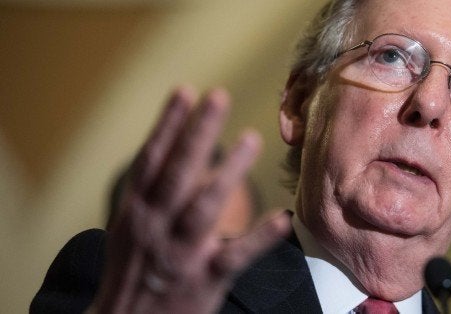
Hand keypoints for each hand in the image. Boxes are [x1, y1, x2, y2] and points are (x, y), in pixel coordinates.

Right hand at [92, 87, 291, 312]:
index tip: (185, 91)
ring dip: (227, 172)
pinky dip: (258, 237)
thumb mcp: (130, 227)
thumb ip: (150, 190)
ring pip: (204, 208)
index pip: (151, 160)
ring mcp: (181, 253)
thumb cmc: (133, 269)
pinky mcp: (206, 279)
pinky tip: (282, 218)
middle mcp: (155, 227)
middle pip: (177, 173)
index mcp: (137, 211)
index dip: (167, 125)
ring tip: (250, 138)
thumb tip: (174, 144)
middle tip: (218, 96)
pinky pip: (236, 256)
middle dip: (196, 134)